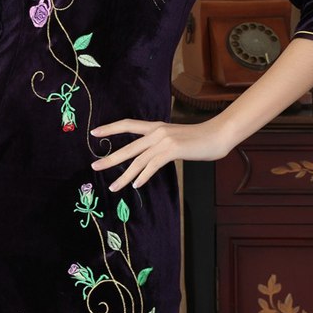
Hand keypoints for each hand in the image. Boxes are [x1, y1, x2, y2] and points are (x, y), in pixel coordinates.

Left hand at [90, 117, 229, 191]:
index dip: (110, 128)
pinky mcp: (173, 150)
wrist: (218, 135)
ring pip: (138, 161)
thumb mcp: (175, 138)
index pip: (127, 125)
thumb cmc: (198, 139)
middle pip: (128, 147)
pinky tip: (136, 184)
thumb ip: (160, 144)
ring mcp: (164, 141)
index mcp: (155, 127)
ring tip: (114, 187)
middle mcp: (157, 132)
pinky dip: (143, 176)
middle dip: (110, 159)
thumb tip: (150, 157)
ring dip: (124, 176)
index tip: (94, 132)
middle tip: (94, 167)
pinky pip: (153, 165)